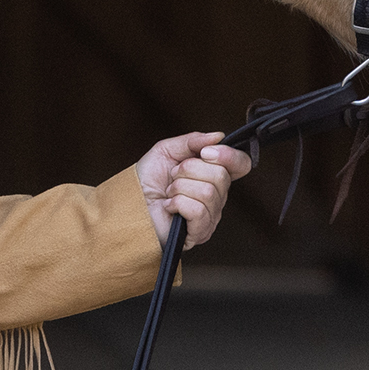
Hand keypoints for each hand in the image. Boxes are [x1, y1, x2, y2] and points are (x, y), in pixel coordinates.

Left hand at [135, 132, 251, 250]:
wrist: (127, 203)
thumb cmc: (145, 181)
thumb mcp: (166, 151)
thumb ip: (192, 141)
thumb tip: (218, 136)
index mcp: (213, 175)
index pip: (241, 164)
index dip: (229, 155)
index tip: (206, 152)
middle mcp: (217, 197)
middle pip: (221, 175)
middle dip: (189, 169)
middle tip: (173, 176)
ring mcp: (211, 216)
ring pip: (209, 191)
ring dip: (180, 187)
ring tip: (169, 192)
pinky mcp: (200, 232)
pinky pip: (198, 210)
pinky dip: (178, 203)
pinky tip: (169, 206)